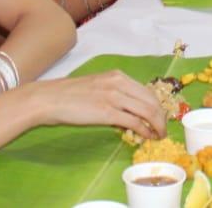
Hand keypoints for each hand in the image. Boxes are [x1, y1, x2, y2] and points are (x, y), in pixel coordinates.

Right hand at [40, 70, 166, 139]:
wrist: (50, 99)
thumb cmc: (69, 95)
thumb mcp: (97, 87)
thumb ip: (114, 95)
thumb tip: (127, 112)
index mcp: (117, 76)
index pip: (147, 91)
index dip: (157, 106)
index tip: (159, 117)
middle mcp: (118, 83)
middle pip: (151, 100)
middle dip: (161, 116)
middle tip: (162, 129)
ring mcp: (113, 96)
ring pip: (147, 111)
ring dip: (157, 125)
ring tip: (158, 135)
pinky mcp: (107, 112)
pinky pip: (134, 122)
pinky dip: (144, 130)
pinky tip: (147, 136)